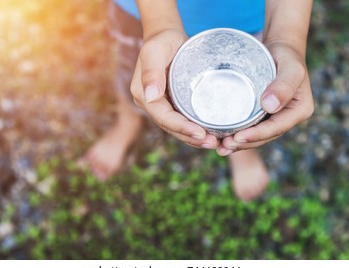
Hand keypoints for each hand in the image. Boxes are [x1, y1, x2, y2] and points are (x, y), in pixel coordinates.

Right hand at [130, 29, 218, 148]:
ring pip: (176, 127)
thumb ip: (151, 72)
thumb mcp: (155, 51)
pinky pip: (181, 119)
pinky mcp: (171, 102)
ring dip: (193, 138)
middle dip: (190, 137)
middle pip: (170, 127)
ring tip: (213, 143)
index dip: (181, 128)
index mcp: (143, 94)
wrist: (166, 35)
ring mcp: (160, 105)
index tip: (200, 133)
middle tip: (211, 143)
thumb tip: (150, 97)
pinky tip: (208, 133)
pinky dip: (193, 128)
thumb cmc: (162, 40)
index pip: (163, 117)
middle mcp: (150, 103)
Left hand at [216, 42, 313, 155]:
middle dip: (244, 144)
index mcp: (298, 110)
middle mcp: (287, 117)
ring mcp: (274, 116)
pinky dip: (236, 133)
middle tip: (224, 147)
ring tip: (220, 148)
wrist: (279, 47)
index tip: (238, 138)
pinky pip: (249, 126)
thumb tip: (270, 107)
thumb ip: (284, 85)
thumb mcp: (290, 67)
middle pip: (264, 136)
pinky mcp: (262, 113)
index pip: (276, 128)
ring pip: (255, 135)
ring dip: (238, 144)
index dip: (257, 136)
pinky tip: (221, 139)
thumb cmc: (286, 54)